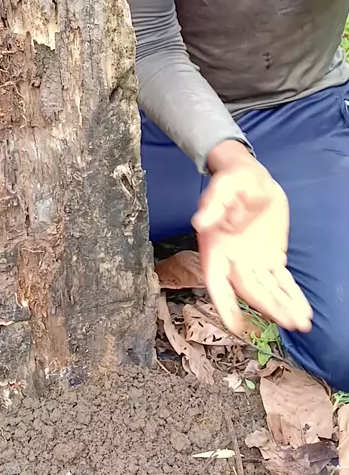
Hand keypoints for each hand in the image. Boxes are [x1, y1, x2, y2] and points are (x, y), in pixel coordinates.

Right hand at [192, 143, 312, 334]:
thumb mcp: (222, 186)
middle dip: (269, 307)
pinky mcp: (272, 258)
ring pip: (268, 290)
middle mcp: (233, 261)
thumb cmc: (232, 180)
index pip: (216, 282)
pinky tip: (304, 311)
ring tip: (301, 323)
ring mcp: (254, 262)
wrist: (251, 178)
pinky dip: (292, 296)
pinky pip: (282, 281)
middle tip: (289, 321)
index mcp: (215, 248)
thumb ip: (212, 203)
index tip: (235, 326)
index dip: (224, 304)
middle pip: (250, 290)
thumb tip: (199, 222)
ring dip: (283, 307)